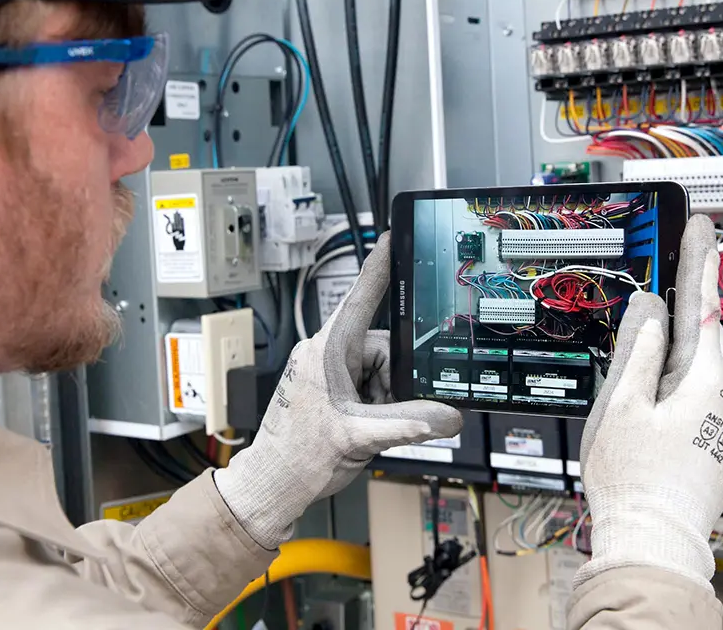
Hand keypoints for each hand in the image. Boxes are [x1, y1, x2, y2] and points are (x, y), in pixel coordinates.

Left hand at [215, 234, 463, 549]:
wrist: (274, 485)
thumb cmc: (297, 456)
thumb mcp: (361, 438)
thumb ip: (409, 424)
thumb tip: (448, 417)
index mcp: (327, 350)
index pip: (360, 298)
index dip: (380, 266)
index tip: (392, 237)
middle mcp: (327, 354)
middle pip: (385, 348)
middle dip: (396, 381)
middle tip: (386, 412)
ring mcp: (330, 372)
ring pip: (383, 371)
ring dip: (387, 399)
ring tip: (370, 427)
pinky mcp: (333, 390)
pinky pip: (372, 387)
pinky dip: (379, 408)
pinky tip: (368, 428)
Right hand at [576, 214, 722, 591]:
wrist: (654, 541)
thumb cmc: (634, 481)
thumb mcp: (622, 405)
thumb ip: (638, 350)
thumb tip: (650, 308)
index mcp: (705, 382)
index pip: (704, 305)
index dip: (700, 261)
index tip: (703, 226)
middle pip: (705, 335)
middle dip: (690, 301)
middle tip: (680, 261)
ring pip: (703, 366)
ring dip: (682, 347)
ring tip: (657, 337)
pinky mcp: (722, 442)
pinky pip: (704, 394)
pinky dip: (684, 379)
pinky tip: (663, 388)